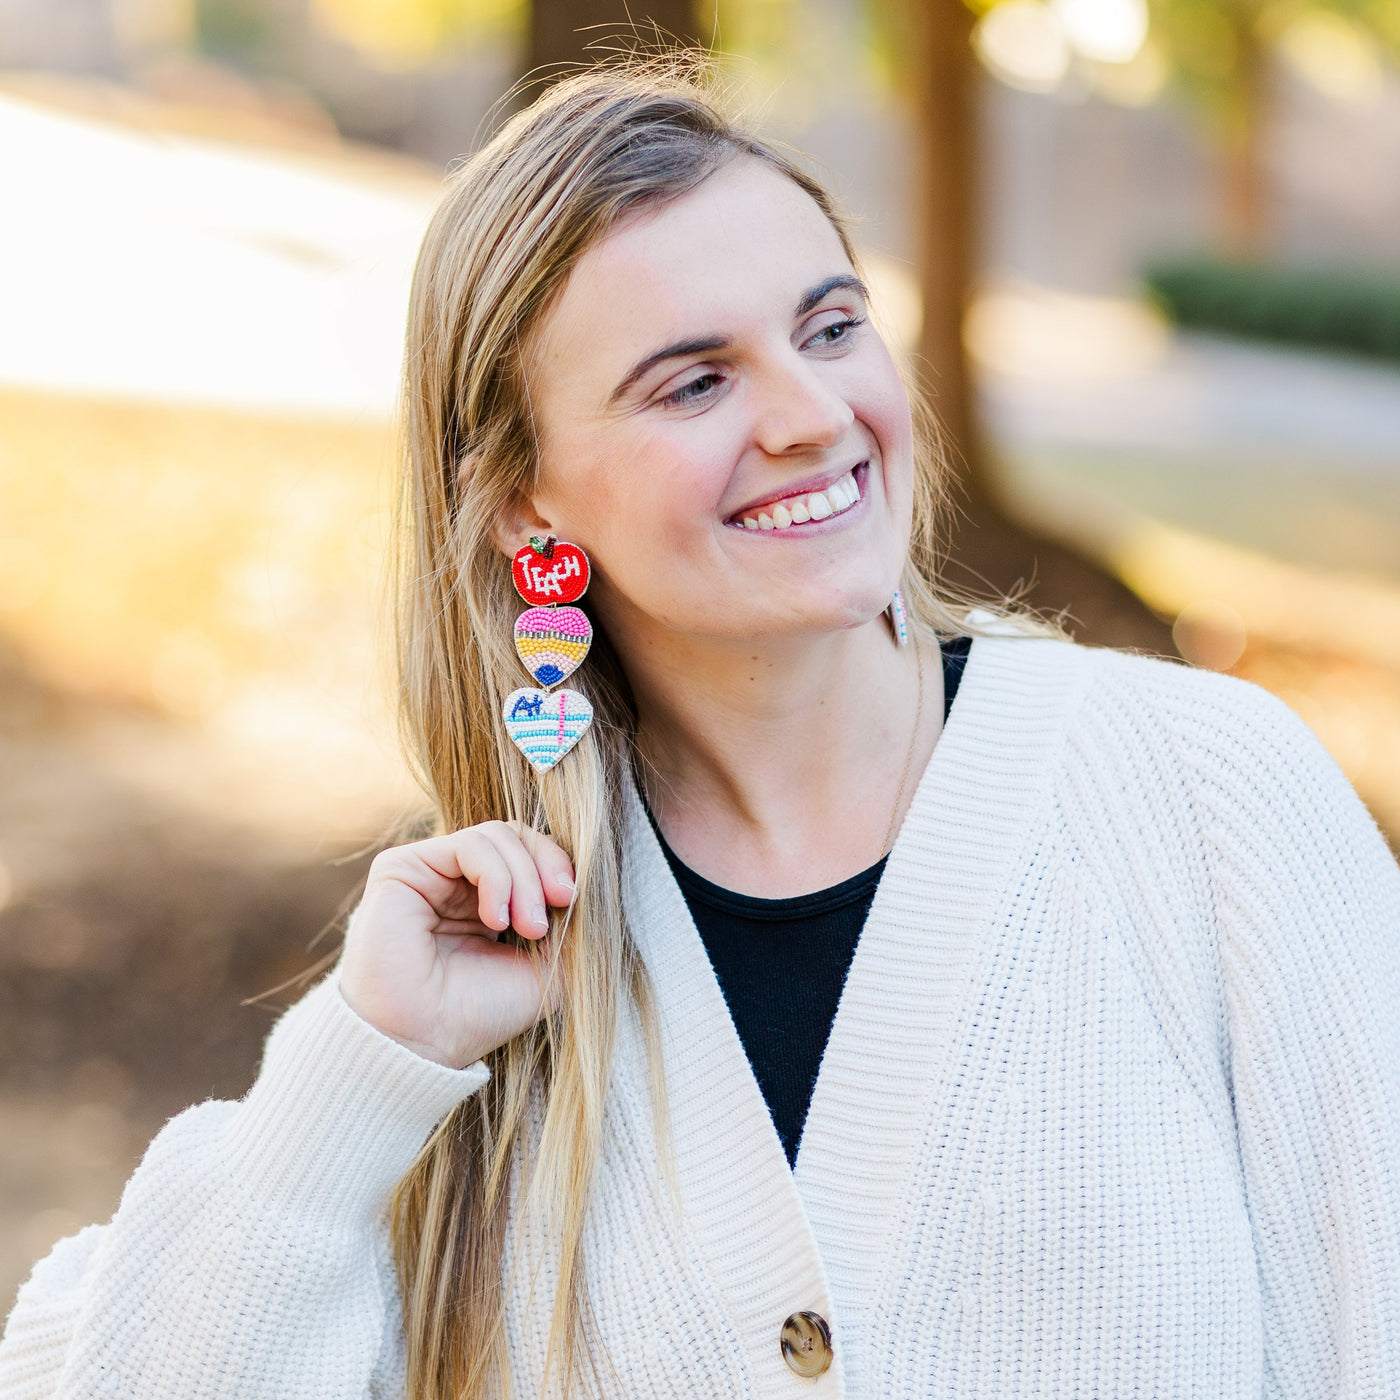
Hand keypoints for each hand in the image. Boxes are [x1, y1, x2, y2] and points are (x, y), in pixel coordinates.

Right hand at [338, 822, 575, 1068]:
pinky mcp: (402, 868)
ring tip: (527, 926)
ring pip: (497, 836)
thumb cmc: (479, 1015)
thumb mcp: (550, 969)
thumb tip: (587, 884)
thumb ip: (572, 926)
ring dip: (524, 877)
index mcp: (487, 900)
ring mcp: (430, 872)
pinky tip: (495, 919)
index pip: (531, 853)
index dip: (559, 866)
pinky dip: (496, 876)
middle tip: (561, 903)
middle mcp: (456, 882)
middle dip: (547, 866)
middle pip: (518, 836)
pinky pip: (469, 845)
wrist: (423, 1044)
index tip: (574, 900)